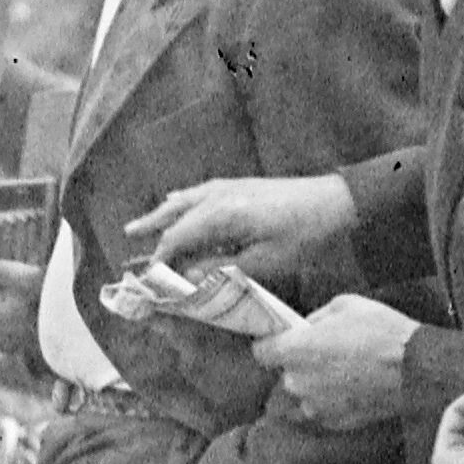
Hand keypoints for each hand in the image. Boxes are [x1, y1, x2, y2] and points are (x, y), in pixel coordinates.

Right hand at [136, 169, 363, 279]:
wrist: (335, 201)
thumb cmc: (302, 235)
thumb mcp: (264, 261)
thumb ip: (222, 268)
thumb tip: (189, 277)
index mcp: (221, 214)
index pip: (177, 238)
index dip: (160, 259)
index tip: (148, 278)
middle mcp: (218, 196)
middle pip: (174, 214)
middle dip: (152, 229)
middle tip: (127, 238)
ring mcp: (229, 187)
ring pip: (184, 200)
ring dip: (162, 213)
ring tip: (140, 223)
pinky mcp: (240, 185)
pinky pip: (199, 192)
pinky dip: (182, 200)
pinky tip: (177, 200)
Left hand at [249, 292, 420, 439]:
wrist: (415, 369)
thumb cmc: (380, 331)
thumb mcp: (345, 305)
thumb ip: (316, 317)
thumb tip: (307, 326)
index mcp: (294, 350)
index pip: (260, 352)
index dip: (271, 345)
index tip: (283, 341)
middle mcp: (296, 382)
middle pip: (287, 373)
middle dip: (302, 363)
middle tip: (329, 353)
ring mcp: (314, 406)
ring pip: (305, 393)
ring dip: (317, 384)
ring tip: (346, 373)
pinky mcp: (333, 422)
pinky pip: (324, 409)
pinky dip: (334, 401)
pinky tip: (355, 388)